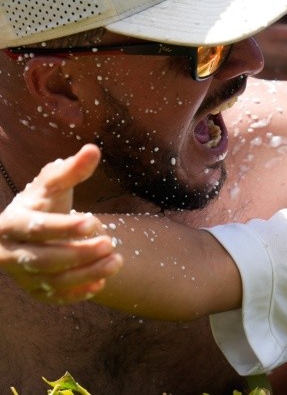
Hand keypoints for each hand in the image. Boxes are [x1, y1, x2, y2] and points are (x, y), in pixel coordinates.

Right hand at [0, 144, 121, 303]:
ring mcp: (20, 274)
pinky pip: (54, 297)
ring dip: (85, 273)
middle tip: (111, 244)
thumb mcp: (53, 184)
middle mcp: (9, 252)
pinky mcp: (33, 290)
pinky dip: (77, 293)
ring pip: (51, 280)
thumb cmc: (43, 203)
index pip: (37, 227)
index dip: (64, 227)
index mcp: (11, 222)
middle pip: (44, 259)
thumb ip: (72, 170)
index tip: (93, 221)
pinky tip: (101, 283)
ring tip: (117, 261)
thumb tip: (93, 149)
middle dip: (80, 253)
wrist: (29, 230)